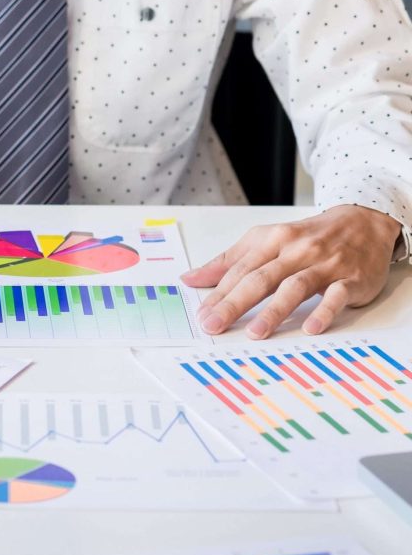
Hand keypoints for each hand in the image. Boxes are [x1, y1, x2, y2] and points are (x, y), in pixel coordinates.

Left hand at [181, 205, 401, 338]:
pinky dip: (324, 311)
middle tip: (214, 325)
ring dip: (274, 311)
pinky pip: (336, 296)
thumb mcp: (266, 240)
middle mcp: (297, 250)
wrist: (364, 221)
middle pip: (260, 278)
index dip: (218, 293)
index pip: (240, 269)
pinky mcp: (351, 278)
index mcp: (273, 240)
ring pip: (295, 287)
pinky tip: (311, 328)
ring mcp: (325, 264)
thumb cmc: (309, 236)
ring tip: (254, 333)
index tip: (202, 315)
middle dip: (234, 304)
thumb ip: (229, 261)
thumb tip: (191, 278)